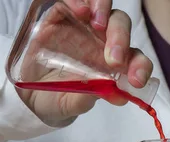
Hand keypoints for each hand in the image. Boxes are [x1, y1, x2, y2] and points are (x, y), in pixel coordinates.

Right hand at [16, 0, 153, 124]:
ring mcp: (82, 26)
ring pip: (103, 7)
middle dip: (121, 39)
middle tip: (114, 58)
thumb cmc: (56, 98)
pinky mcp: (60, 16)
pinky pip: (72, 0)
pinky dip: (78, 1)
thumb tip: (117, 97)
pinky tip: (80, 11)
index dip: (141, 66)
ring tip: (98, 24)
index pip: (136, 58)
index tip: (136, 80)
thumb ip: (89, 99)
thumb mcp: (71, 104)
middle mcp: (102, 41)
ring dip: (104, 11)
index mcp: (113, 64)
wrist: (28, 94)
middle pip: (121, 27)